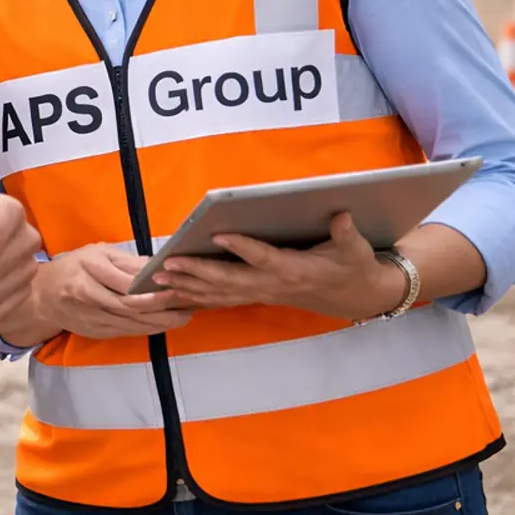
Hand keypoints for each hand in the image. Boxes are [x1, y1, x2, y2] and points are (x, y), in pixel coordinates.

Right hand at [30, 244, 195, 339]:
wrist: (41, 296)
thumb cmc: (73, 267)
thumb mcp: (97, 254)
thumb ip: (127, 261)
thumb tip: (158, 266)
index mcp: (89, 268)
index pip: (126, 283)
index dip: (152, 289)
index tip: (176, 287)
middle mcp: (88, 294)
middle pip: (132, 307)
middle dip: (163, 310)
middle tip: (189, 307)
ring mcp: (90, 316)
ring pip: (131, 323)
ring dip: (160, 322)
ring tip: (183, 317)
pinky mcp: (94, 331)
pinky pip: (126, 331)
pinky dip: (147, 329)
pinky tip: (163, 324)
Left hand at [153, 213, 407, 321]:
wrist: (357, 297)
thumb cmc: (354, 268)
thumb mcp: (356, 250)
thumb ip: (346, 234)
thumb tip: (342, 214)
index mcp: (294, 269)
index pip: (264, 258)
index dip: (242, 247)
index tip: (218, 235)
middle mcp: (273, 284)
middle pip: (230, 280)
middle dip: (197, 272)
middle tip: (168, 263)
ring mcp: (262, 293)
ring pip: (219, 293)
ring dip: (187, 286)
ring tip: (157, 278)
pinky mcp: (256, 295)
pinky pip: (221, 299)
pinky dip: (195, 297)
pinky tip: (171, 293)